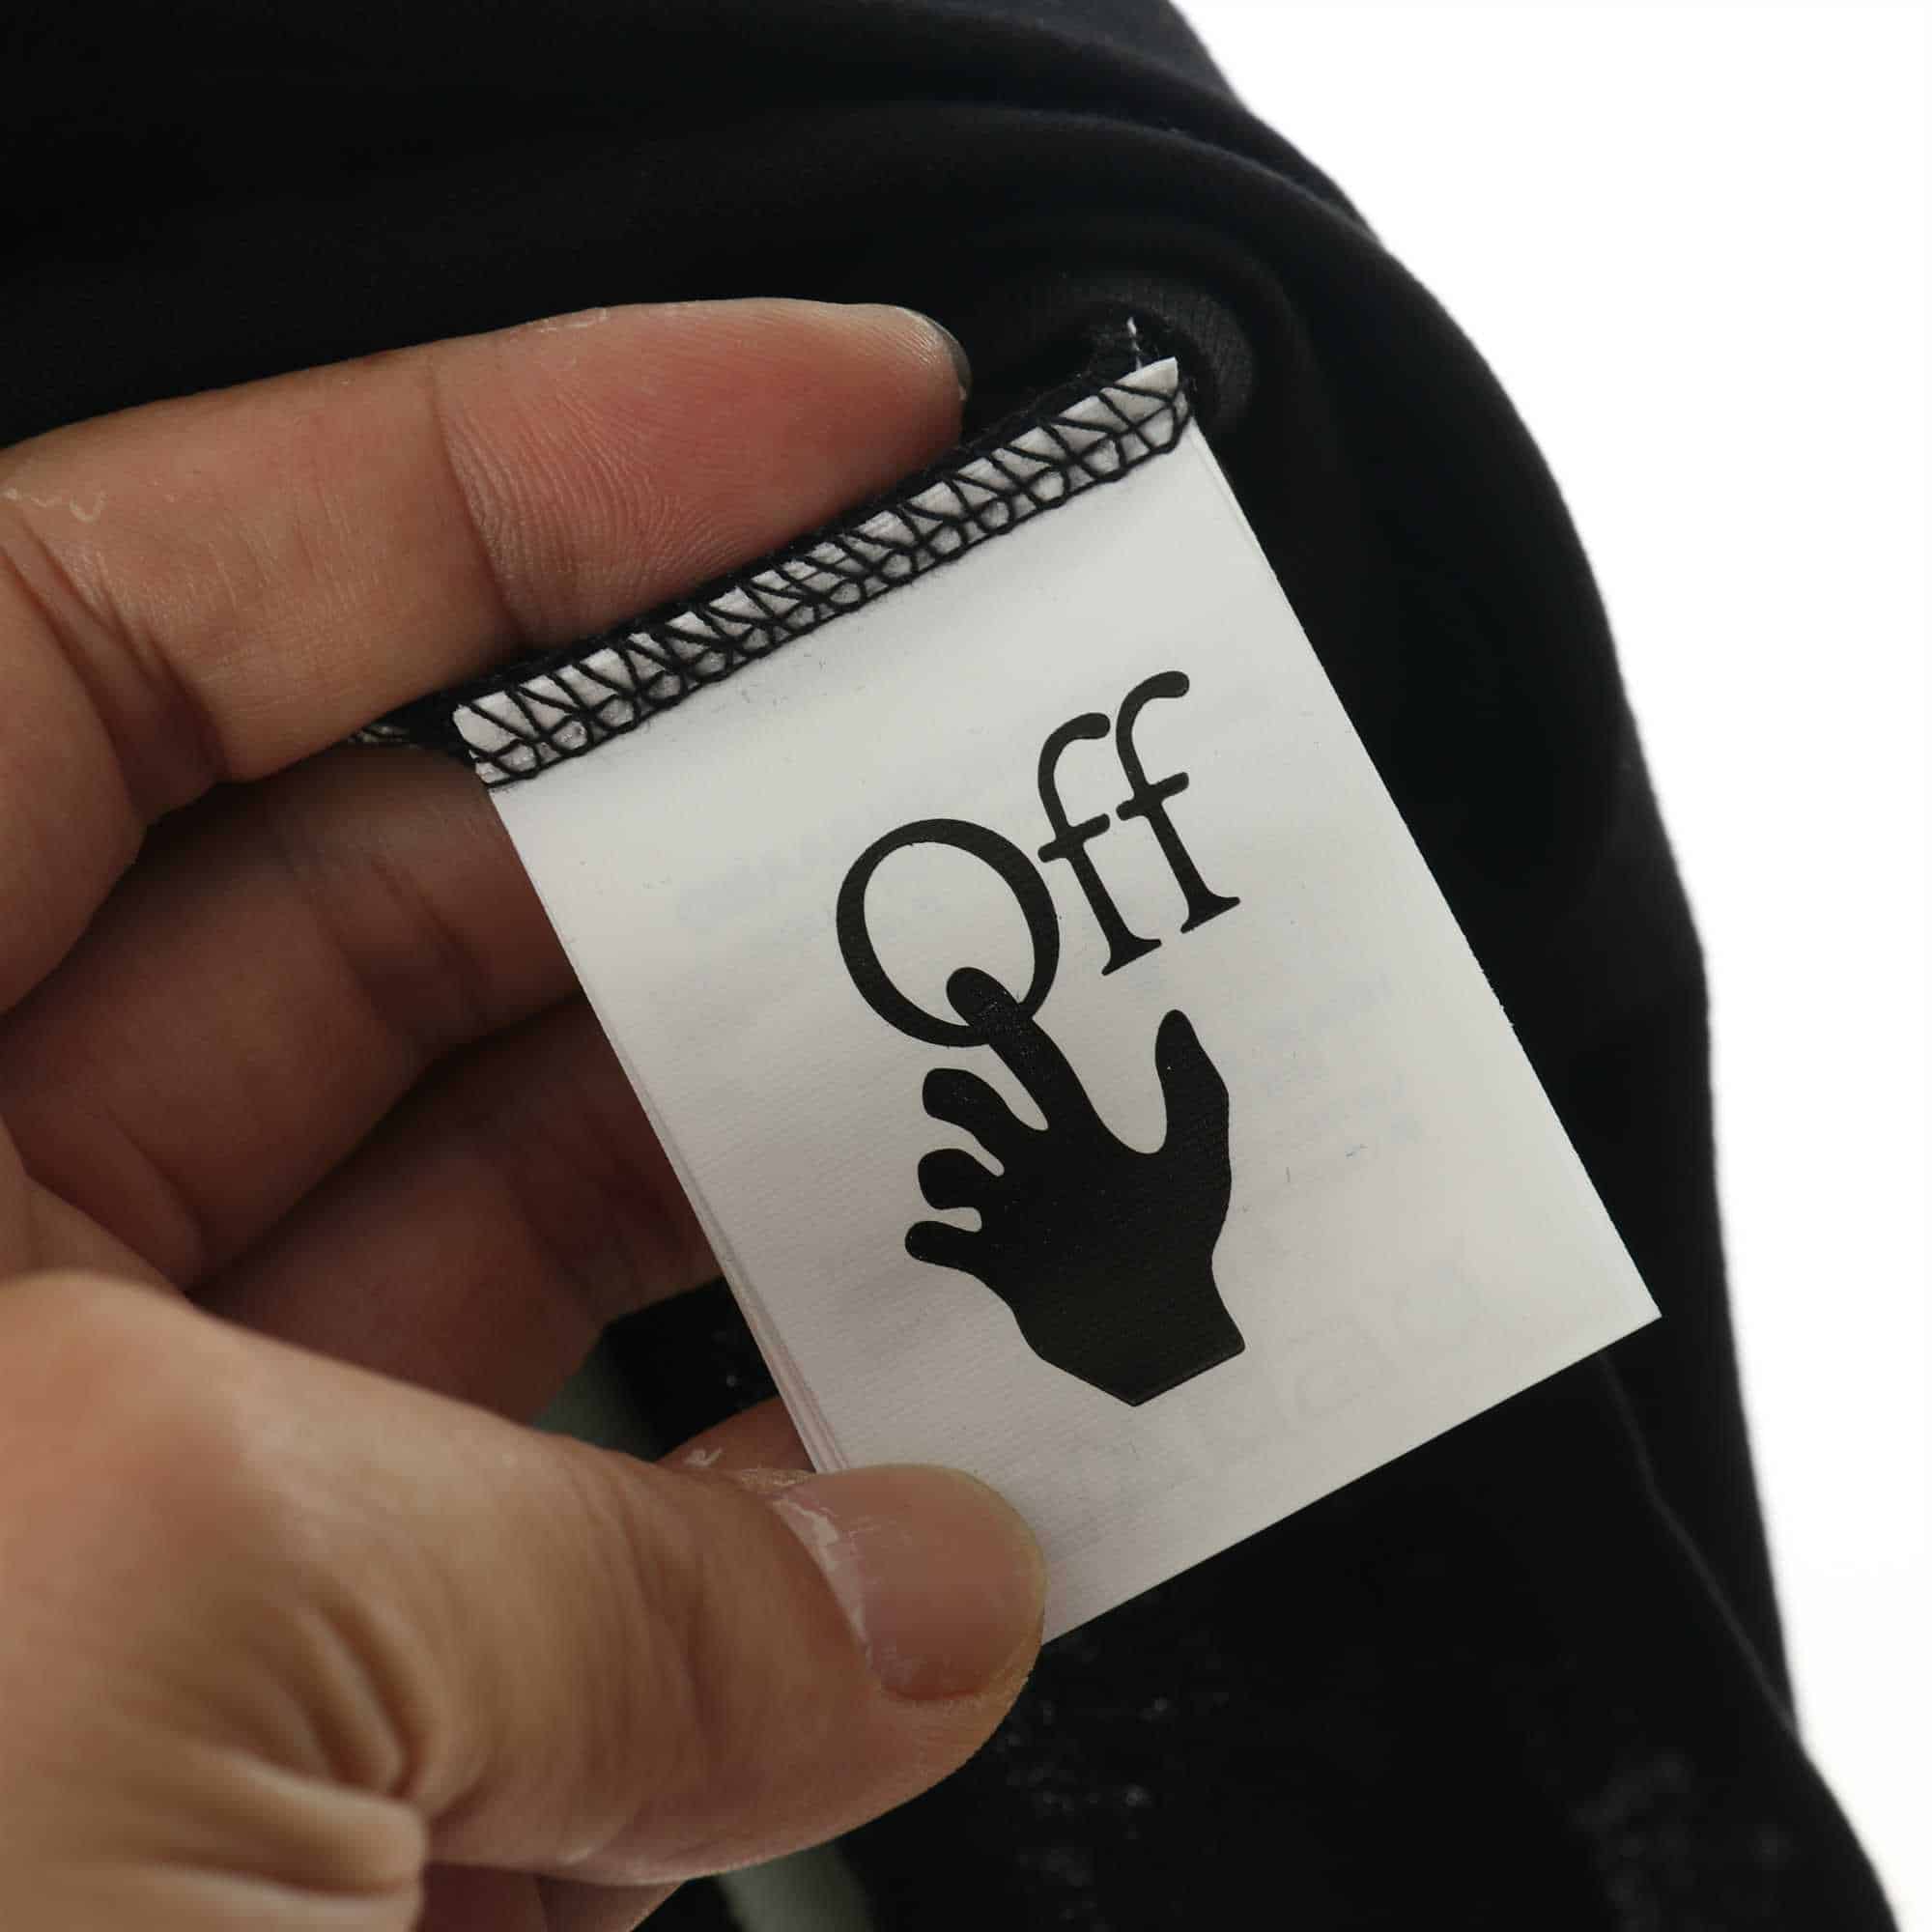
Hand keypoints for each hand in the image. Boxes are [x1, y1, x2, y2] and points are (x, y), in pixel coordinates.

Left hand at [0, 300, 1042, 1930]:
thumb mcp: (116, 1664)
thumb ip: (590, 1614)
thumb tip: (930, 1605)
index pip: (176, 597)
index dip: (549, 464)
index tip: (859, 414)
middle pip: (394, 908)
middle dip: (724, 872)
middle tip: (1003, 832)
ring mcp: (66, 1486)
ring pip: (488, 1252)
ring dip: (765, 1256)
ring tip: (1014, 1219)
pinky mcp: (188, 1729)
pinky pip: (520, 1549)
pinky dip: (716, 1566)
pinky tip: (891, 1576)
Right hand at [907, 968, 1244, 1404]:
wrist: (1160, 1336)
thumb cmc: (1184, 1249)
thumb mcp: (1197, 1165)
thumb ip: (1192, 1093)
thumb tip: (1171, 1018)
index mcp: (1081, 1138)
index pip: (1035, 1063)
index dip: (1002, 1020)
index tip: (964, 982)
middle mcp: (1039, 1168)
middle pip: (970, 1105)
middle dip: (951, 1093)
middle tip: (959, 1105)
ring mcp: (1013, 1217)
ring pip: (942, 1168)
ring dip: (938, 1170)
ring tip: (965, 1193)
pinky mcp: (996, 1266)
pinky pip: (935, 1239)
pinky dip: (927, 1237)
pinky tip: (948, 1240)